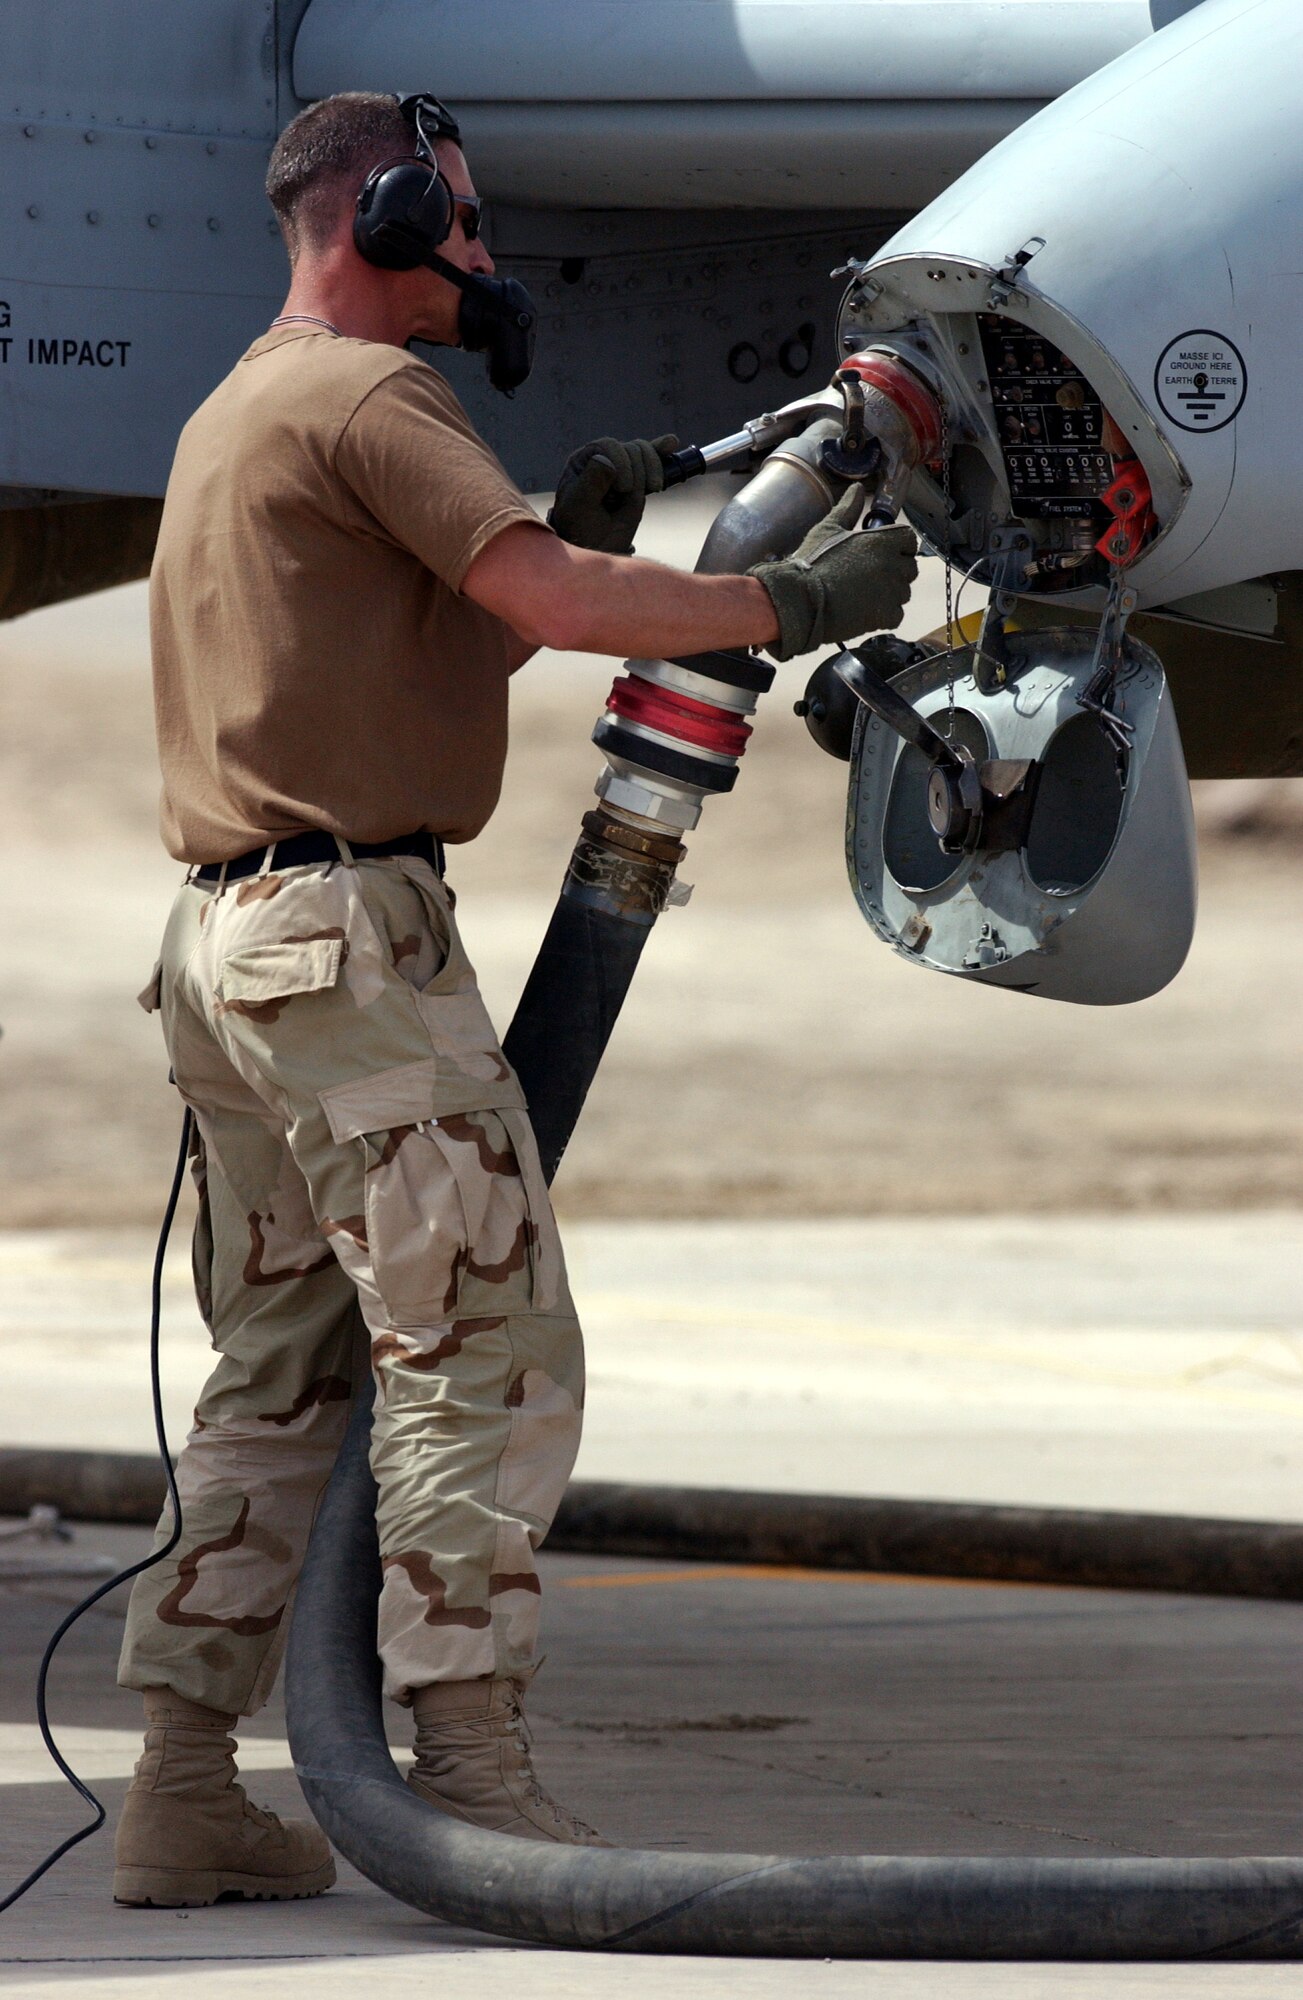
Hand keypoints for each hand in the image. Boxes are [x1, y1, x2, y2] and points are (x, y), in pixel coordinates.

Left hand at [547, 434, 678, 553]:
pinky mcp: (639, 480)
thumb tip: (607, 459)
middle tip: (627, 494)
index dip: (621, 463)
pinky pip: (652, 458)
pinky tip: (671, 442)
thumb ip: (592, 482)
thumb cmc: (579, 527)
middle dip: (637, 471)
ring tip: (652, 487)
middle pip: (631, 448)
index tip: (622, 488)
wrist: (596, 547)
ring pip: (645, 453)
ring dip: (652, 470)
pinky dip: (662, 451)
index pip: (609, 446)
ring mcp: (623, 468)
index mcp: (584, 460)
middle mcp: (603, 459)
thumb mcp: (580, 505)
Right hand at [747, 490, 917, 659]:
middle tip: (869, 577)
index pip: (909, 539)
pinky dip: (884, 615)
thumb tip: (856, 489)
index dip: (899, 546)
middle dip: (895, 571)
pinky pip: (896, 615)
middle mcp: (892, 564)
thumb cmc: (811, 564)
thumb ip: (848, 508)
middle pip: (910, 567)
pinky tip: (864, 611)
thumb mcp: (828, 529)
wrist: (800, 601)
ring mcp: (891, 592)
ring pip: (903, 592)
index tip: (884, 552)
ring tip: (863, 595)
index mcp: (882, 540)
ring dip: (889, 594)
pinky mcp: (886, 616)